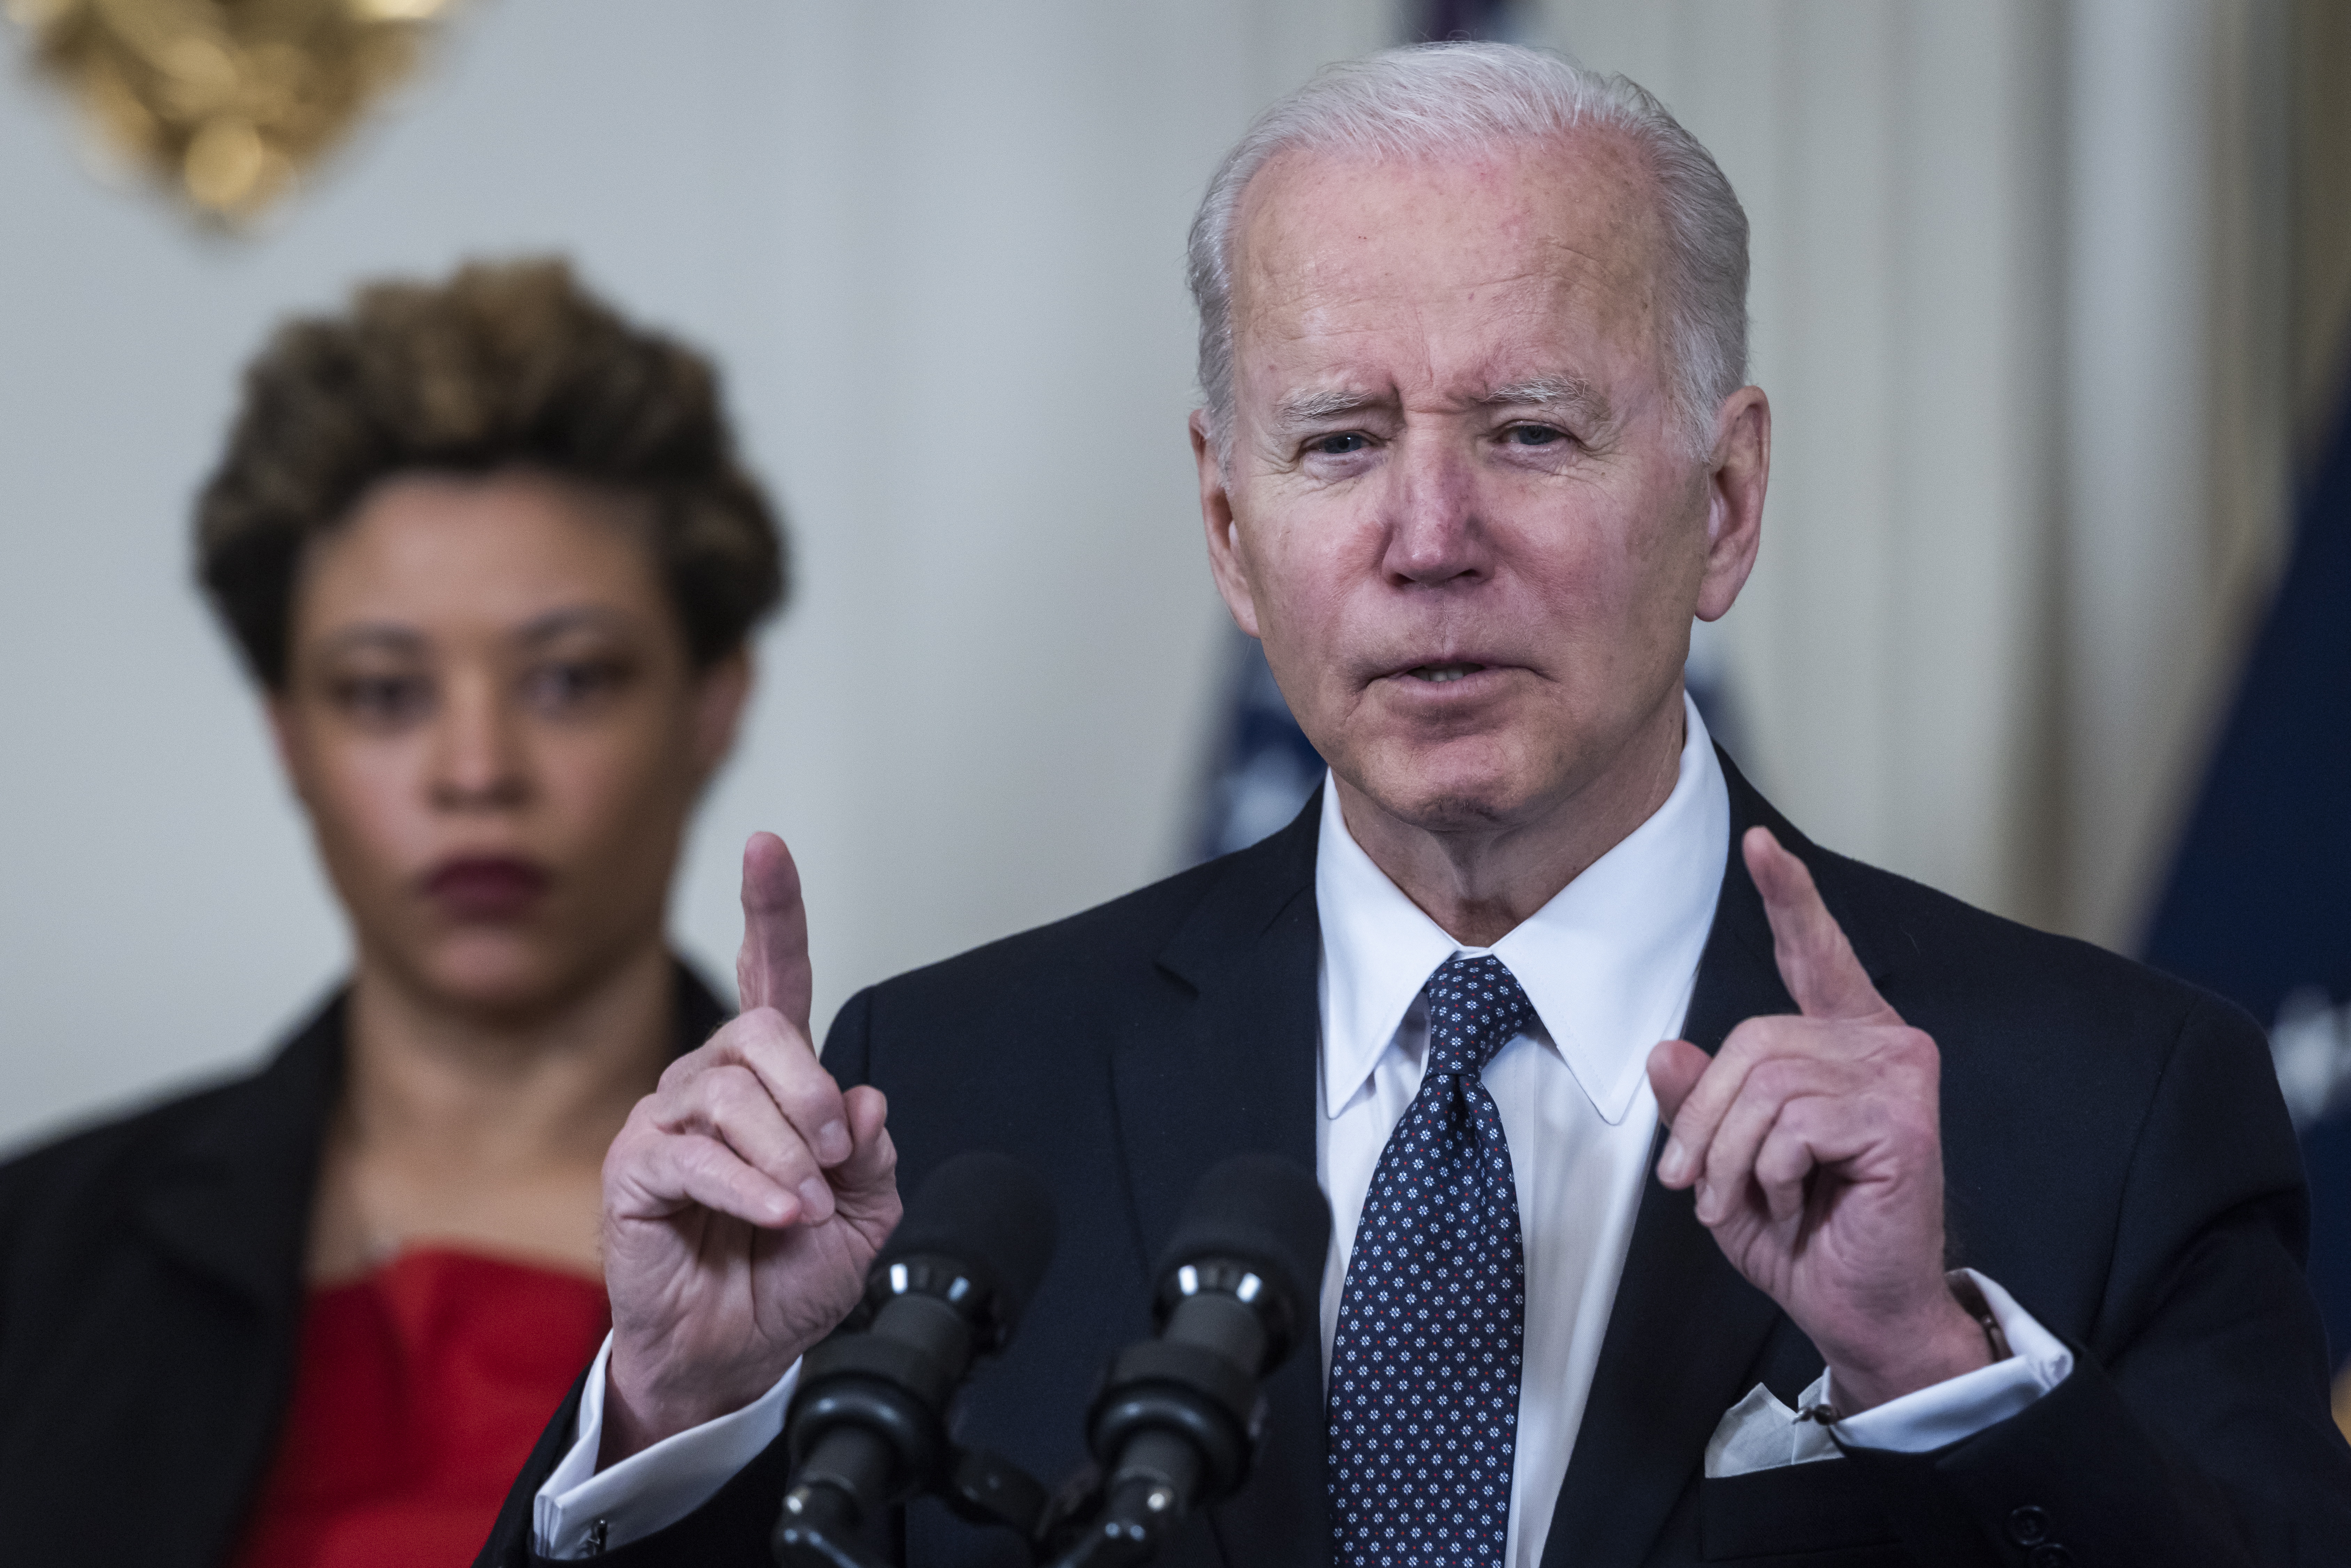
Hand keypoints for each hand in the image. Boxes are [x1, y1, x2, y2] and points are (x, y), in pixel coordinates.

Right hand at [598, 832, 899, 1463]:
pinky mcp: (634, 1168)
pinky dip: (751, 1188)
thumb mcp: (865, 1213)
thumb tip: (863, 1099)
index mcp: (772, 1079)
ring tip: (804, 1206)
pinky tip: (779, 1216)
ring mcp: (667, 1120)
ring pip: (732, 1092)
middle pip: (761, 1031)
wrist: (739, 1348)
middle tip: (832, 1155)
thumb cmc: (790, 1273)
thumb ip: (872, 1153)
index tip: (768, 846)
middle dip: (810, 1090)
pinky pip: (695, 1155)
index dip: (770, 909)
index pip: (770, 975)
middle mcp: (714, 1083)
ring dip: (785, 1154)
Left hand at [1647, 827, 1986, 1412]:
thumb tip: (1667, 1050)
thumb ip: (1701, 1104)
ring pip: (1764, 1084)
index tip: (1761, 843)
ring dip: (1730, 1158)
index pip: (1813, 954)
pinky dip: (1768, 1173)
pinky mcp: (1901, 1116)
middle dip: (1707, 1121)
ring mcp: (1898, 1074)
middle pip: (1751, 1040)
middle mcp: (1879, 1043)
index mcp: (1842, 1043)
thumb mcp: (1726, 1164)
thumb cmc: (1803, 1236)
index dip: (1788, 896)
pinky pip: (1792, 1122)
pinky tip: (1795, 1201)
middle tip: (1701, 1186)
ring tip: (1746, 1201)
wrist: (1859, 1307)